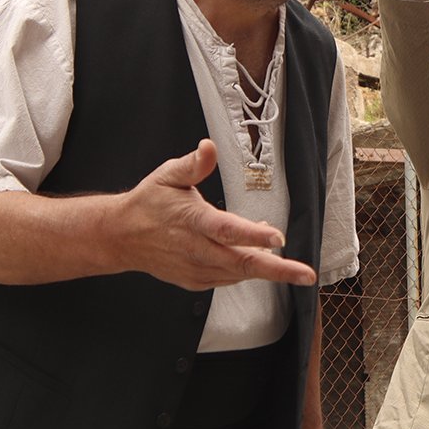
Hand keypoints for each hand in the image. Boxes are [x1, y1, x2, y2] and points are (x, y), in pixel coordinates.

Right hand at [117, 139, 317, 289]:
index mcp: (192, 221)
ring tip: (285, 257)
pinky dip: (246, 269)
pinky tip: (259, 255)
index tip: (278, 238)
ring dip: (266, 267)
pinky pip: (229, 278)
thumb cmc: (150, 202)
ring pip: (239, 273)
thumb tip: (209, 146)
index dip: (253, 235)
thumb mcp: (168, 175)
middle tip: (306, 274)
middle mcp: (196, 250)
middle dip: (278, 269)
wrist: (121, 237)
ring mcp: (196, 269)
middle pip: (241, 262)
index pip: (227, 230)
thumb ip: (193, 164)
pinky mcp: (197, 281)